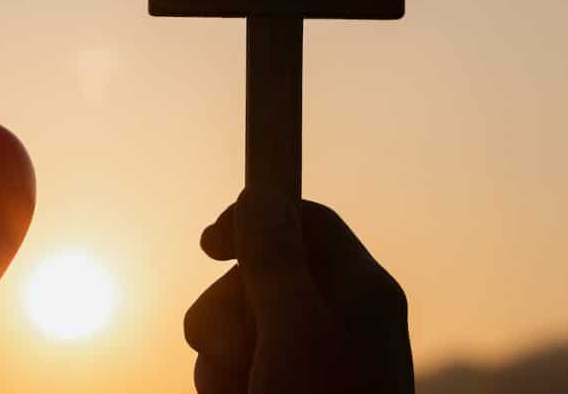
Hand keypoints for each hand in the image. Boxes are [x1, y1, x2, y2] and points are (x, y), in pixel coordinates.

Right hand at [184, 189, 413, 392]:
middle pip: (256, 272)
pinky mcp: (280, 384)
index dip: (253, 218)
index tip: (208, 246)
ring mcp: (306, 355)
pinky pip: (229, 361)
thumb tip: (260, 194)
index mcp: (359, 289)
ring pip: (232, 321)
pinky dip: (224, 383)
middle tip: (249, 351)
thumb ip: (274, 258)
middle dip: (231, 310)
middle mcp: (335, 316)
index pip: (303, 220)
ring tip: (246, 391)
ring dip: (222, 356)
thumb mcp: (295, 330)